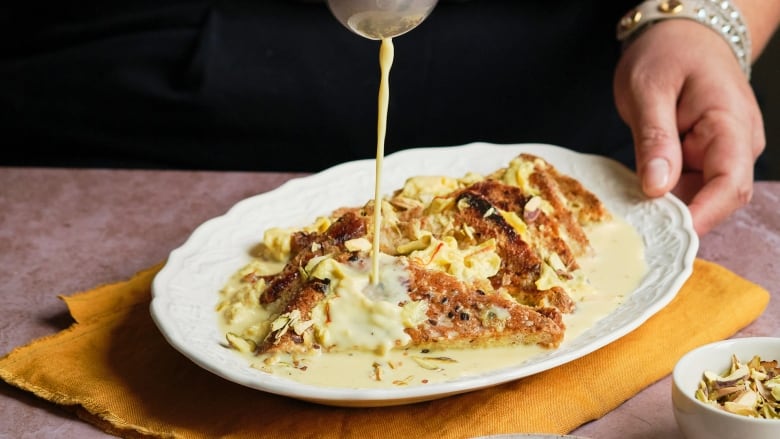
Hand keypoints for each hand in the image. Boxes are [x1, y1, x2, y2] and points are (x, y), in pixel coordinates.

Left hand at [613, 19, 764, 234]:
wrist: (681, 33)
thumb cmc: (667, 52)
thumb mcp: (649, 90)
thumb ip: (655, 139)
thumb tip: (657, 188)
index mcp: (731, 124)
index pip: (729, 183)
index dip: (702, 215)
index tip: (668, 235)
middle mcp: (736, 144)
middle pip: (717, 198)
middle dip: (680, 218)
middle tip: (636, 234)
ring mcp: (721, 152)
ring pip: (700, 197)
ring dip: (668, 210)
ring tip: (630, 218)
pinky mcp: (704, 157)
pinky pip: (687, 187)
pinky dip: (663, 197)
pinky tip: (636, 202)